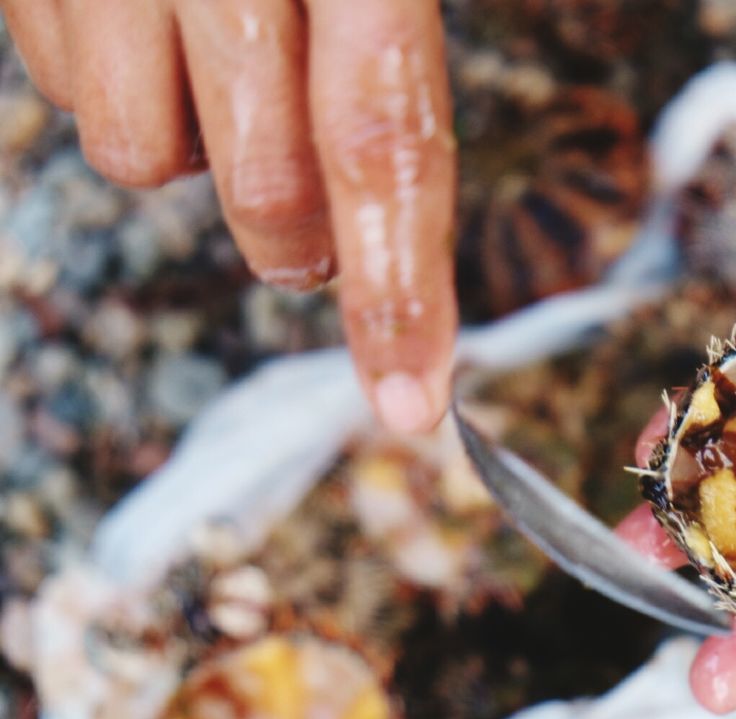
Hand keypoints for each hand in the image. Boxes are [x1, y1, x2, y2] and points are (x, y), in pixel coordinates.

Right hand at [1, 0, 455, 431]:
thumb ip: (399, 66)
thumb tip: (406, 214)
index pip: (384, 145)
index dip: (401, 288)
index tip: (410, 403)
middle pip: (266, 184)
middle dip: (299, 242)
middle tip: (313, 217)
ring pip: (140, 158)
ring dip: (192, 154)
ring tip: (217, 75)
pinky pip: (63, 94)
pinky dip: (121, 94)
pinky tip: (149, 35)